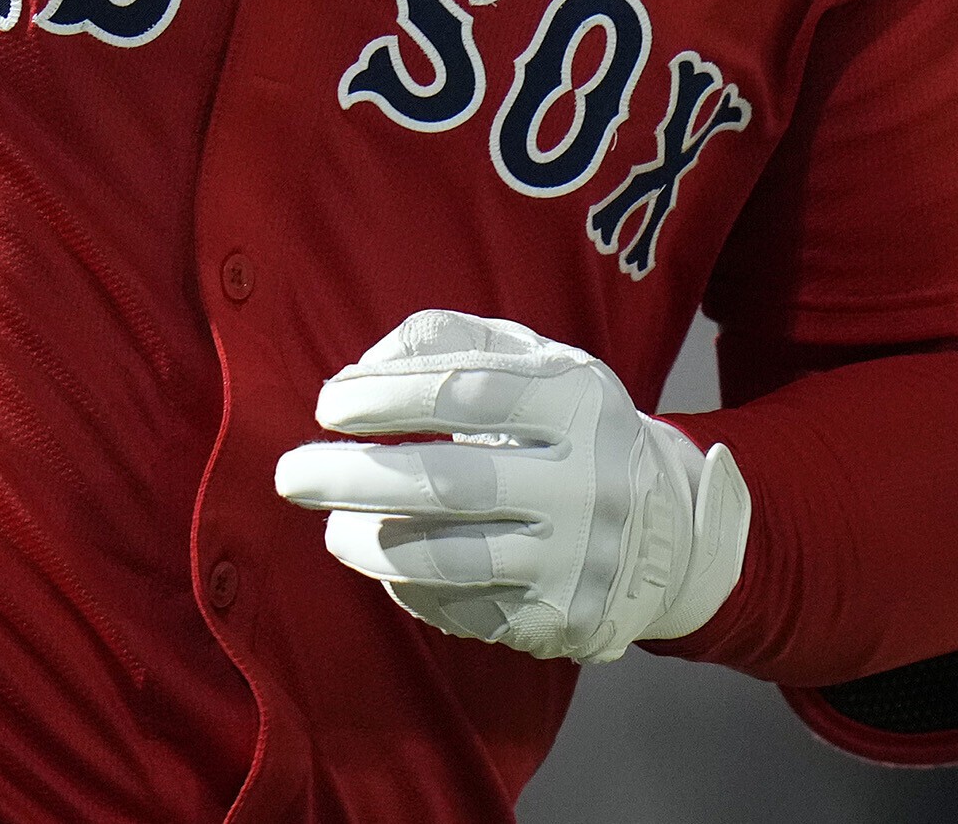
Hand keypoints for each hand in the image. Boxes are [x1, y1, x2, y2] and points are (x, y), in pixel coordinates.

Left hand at [273, 308, 747, 664]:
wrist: (666, 529)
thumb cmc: (568, 429)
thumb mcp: (534, 360)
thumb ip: (449, 339)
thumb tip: (361, 370)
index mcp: (579, 401)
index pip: (467, 392)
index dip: (388, 396)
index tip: (329, 405)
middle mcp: (587, 481)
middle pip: (450, 482)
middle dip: (354, 477)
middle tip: (290, 473)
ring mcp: (578, 557)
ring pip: (450, 557)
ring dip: (370, 544)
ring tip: (331, 529)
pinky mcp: (562, 618)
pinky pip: (463, 607)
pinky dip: (411, 586)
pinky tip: (388, 564)